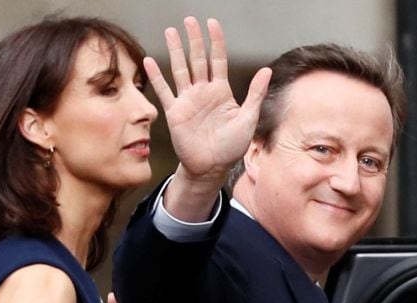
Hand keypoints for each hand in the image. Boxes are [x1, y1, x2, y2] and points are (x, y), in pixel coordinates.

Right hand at [146, 17, 270, 186]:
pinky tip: (150, 61)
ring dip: (175, 51)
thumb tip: (267, 70)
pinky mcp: (175, 112)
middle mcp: (203, 92)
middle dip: (194, 40)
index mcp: (222, 92)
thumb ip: (255, 94)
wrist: (212, 167)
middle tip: (189, 20)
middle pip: (198, 59)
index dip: (216, 42)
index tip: (212, 24)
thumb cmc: (232, 146)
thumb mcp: (248, 119)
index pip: (218, 60)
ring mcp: (188, 101)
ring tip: (171, 31)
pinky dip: (157, 77)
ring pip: (180, 70)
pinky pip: (164, 91)